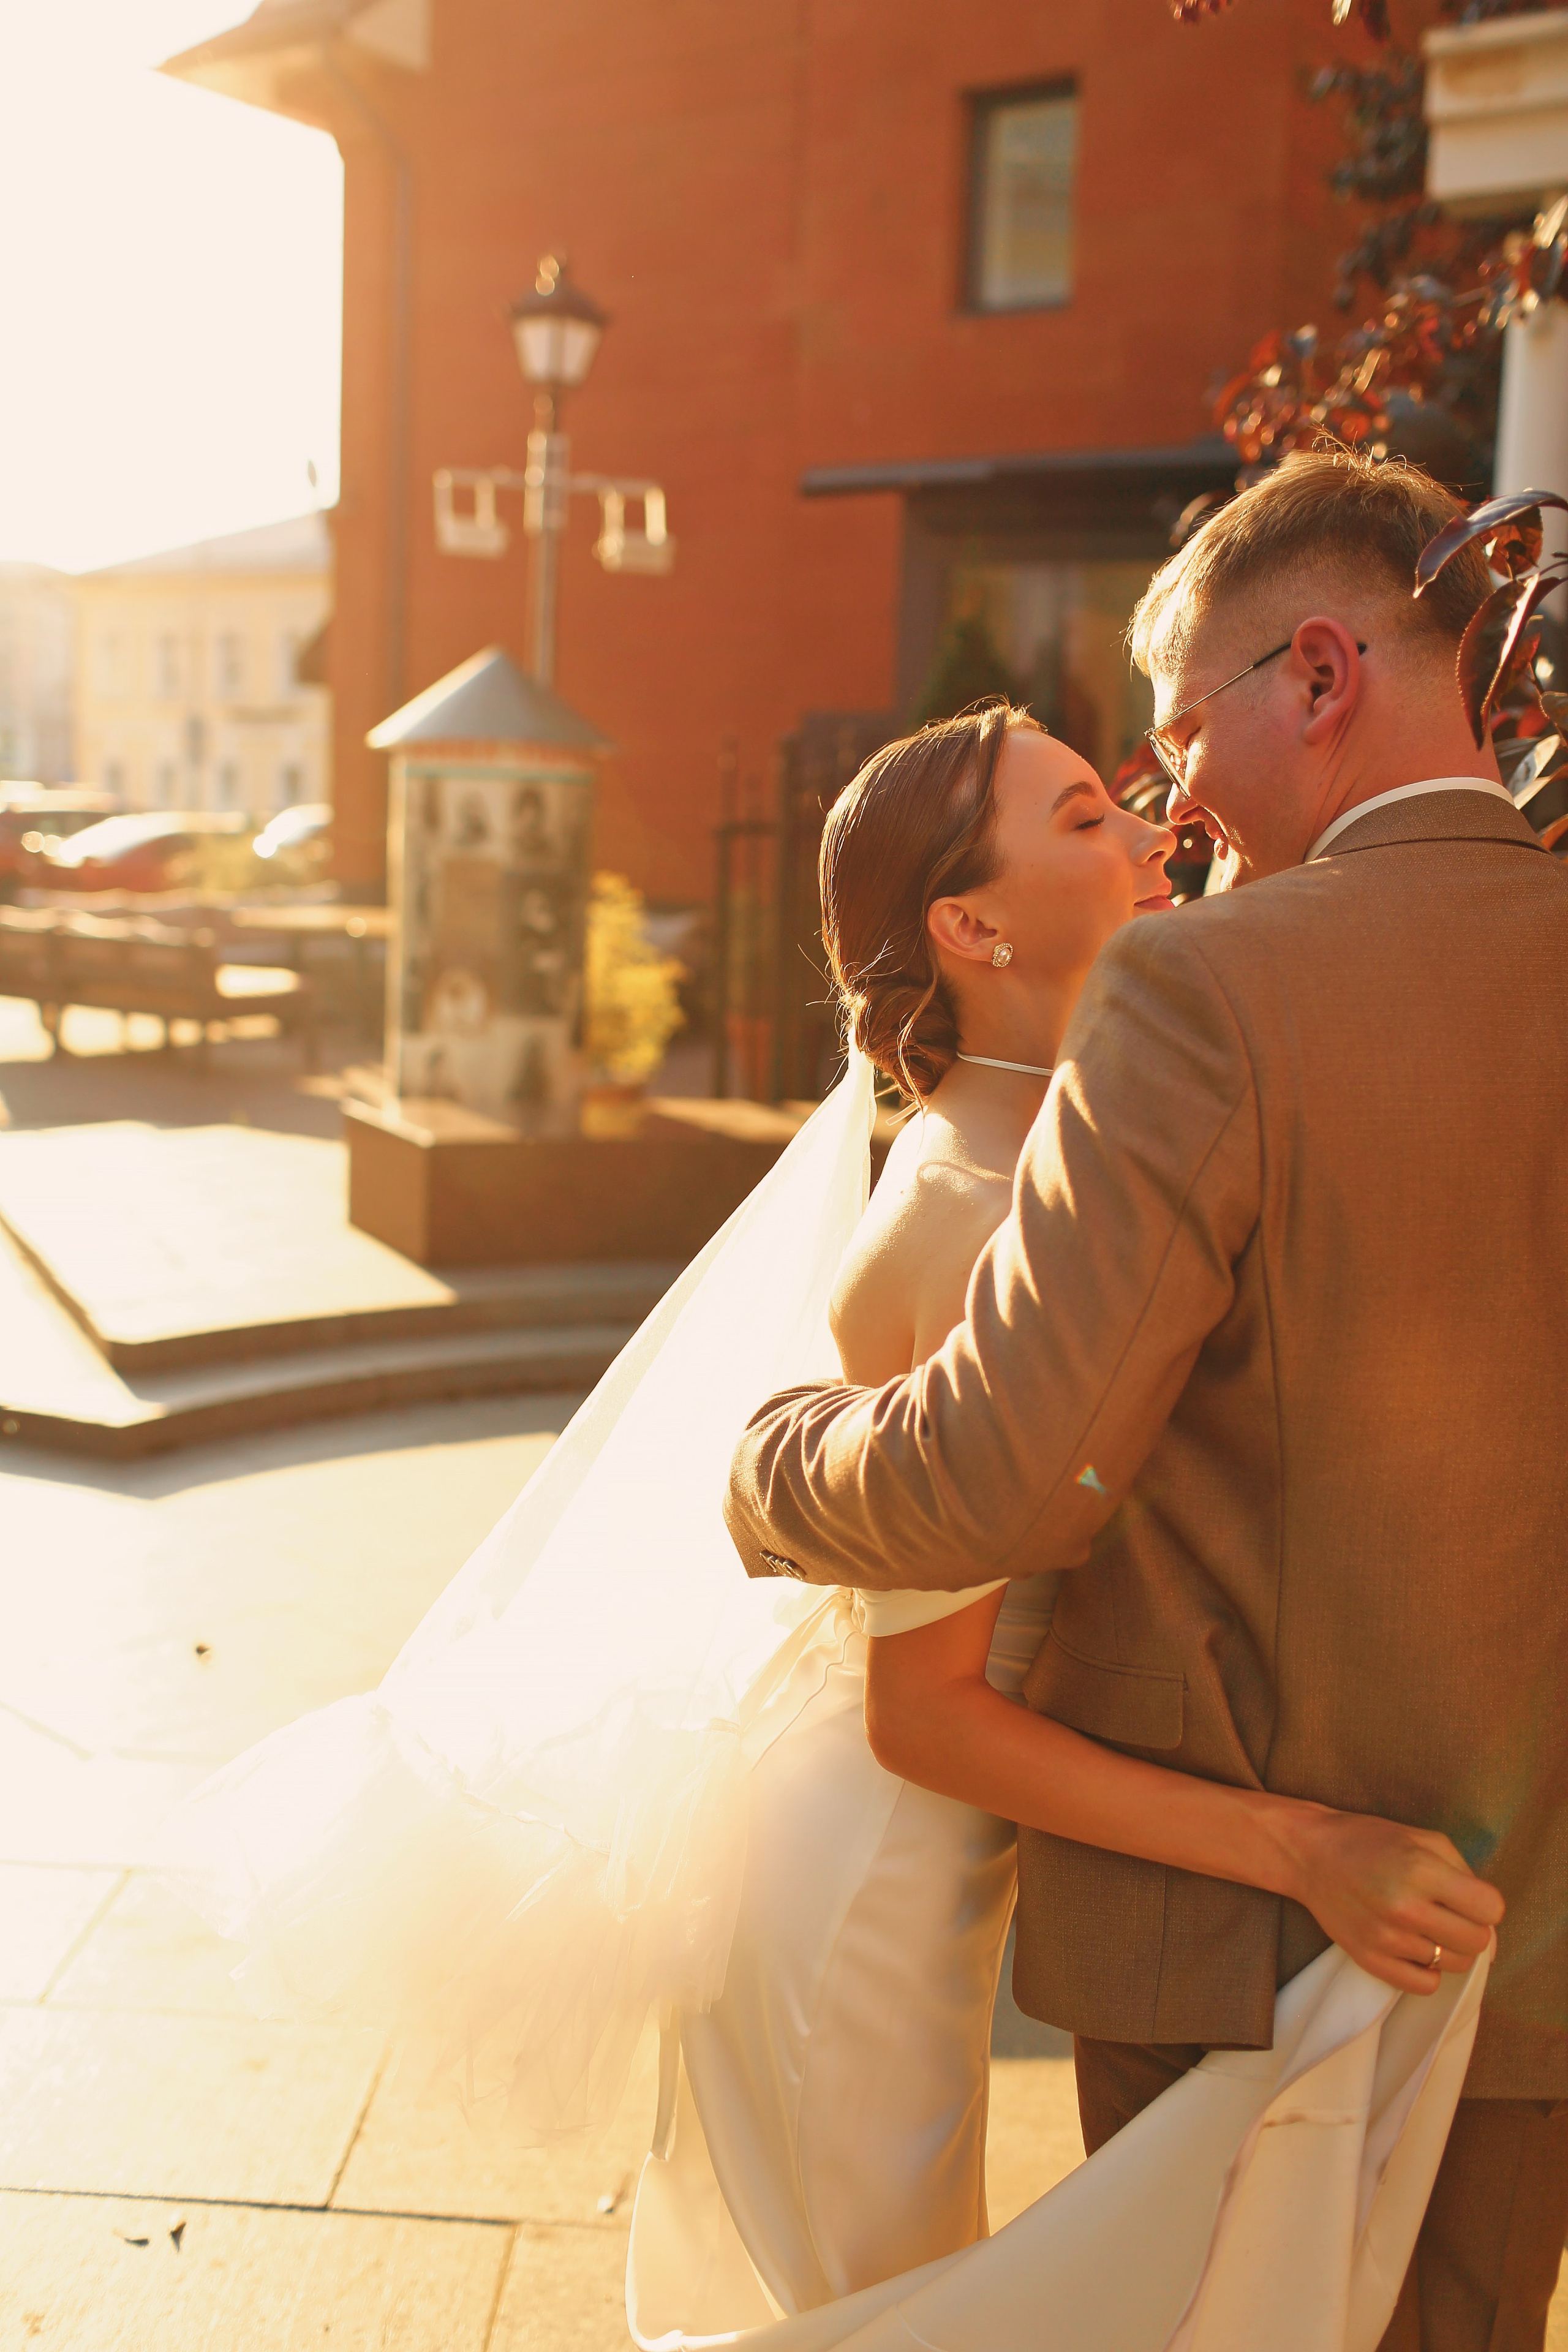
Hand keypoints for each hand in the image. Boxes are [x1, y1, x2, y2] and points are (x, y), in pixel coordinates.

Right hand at [1274, 1804, 1503, 1997]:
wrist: (1309, 1854)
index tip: (1471, 1898)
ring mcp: (1387, 1938)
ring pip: (1454, 1965)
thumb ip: (1464, 1874)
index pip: (1490, 1909)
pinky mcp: (1370, 1960)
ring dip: (1450, 1948)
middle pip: (1476, 1942)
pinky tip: (1416, 1948)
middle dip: (1472, 1927)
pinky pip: (1424, 1985)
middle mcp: (1406, 1908)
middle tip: (1450, 1913)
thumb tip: (1490, 1921)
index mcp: (1422, 1870)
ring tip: (1428, 1927)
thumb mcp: (1423, 1839)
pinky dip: (1429, 1971)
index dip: (1486, 1904)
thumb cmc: (1370, 1841)